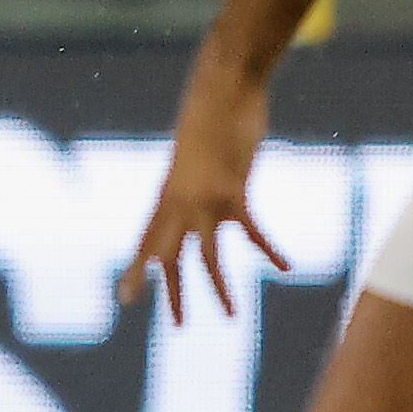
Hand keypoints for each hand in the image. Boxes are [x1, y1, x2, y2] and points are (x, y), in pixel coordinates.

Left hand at [115, 72, 290, 324]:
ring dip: (220, 289)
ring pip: (207, 257)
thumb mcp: (193, 151)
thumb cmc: (211, 114)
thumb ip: (193, 176)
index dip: (138, 269)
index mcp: (167, 192)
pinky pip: (252, 232)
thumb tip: (198, 188)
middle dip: (172, 292)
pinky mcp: (233, 191)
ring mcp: (204, 198)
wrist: (222, 86)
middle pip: (168, 256)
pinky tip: (286, 265)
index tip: (125, 298)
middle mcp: (179, 201)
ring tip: (233, 316)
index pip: (147, 238)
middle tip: (178, 325)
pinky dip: (270, 250)